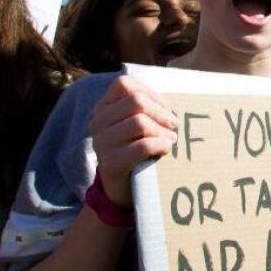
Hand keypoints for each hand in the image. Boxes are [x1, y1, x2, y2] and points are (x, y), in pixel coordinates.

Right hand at [88, 76, 177, 207]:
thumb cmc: (135, 148)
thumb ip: (146, 107)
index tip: (164, 107)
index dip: (150, 93)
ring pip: (140, 123)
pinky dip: (161, 145)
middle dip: (161, 112)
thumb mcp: (136, 124)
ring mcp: (101, 143)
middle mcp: (97, 123)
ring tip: (170, 138)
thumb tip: (171, 103)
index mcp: (103, 108)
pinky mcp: (110, 163)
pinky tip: (165, 148)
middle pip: (136, 102)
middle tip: (173, 124)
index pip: (124, 84)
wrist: (121, 186)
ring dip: (163, 131)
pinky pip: (143, 146)